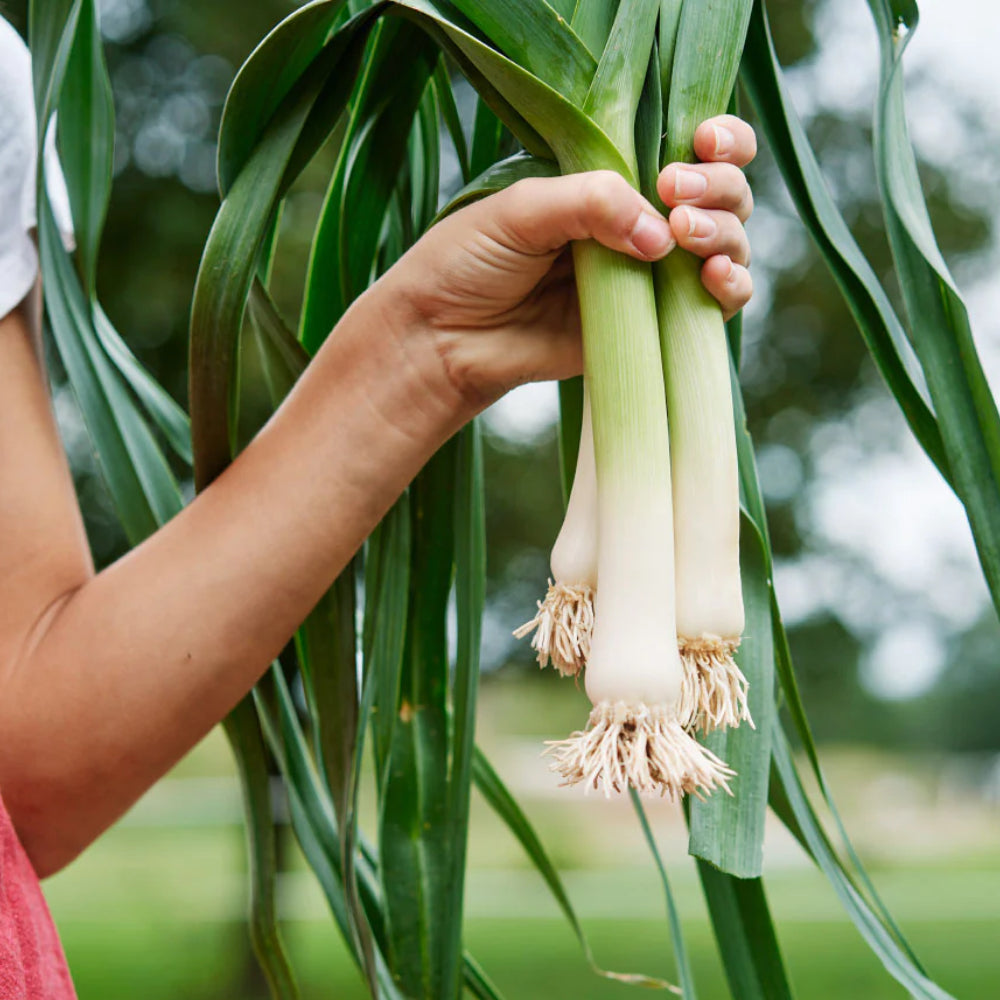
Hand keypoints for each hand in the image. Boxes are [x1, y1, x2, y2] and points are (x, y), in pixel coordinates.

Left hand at [381, 115, 755, 410]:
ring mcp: (650, 278)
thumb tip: (663, 234)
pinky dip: (731, 289)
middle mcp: (640, 225)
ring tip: (687, 237)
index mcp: (612, 180)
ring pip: (727, 245)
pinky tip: (714, 279)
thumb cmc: (469, 261)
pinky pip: (714, 307)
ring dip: (726, 234)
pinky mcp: (651, 329)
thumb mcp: (521, 209)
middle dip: (718, 186)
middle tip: (676, 192)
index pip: (688, 146)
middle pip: (722, 194)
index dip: (715, 139)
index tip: (699, 141)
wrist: (443, 339)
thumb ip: (590, 203)